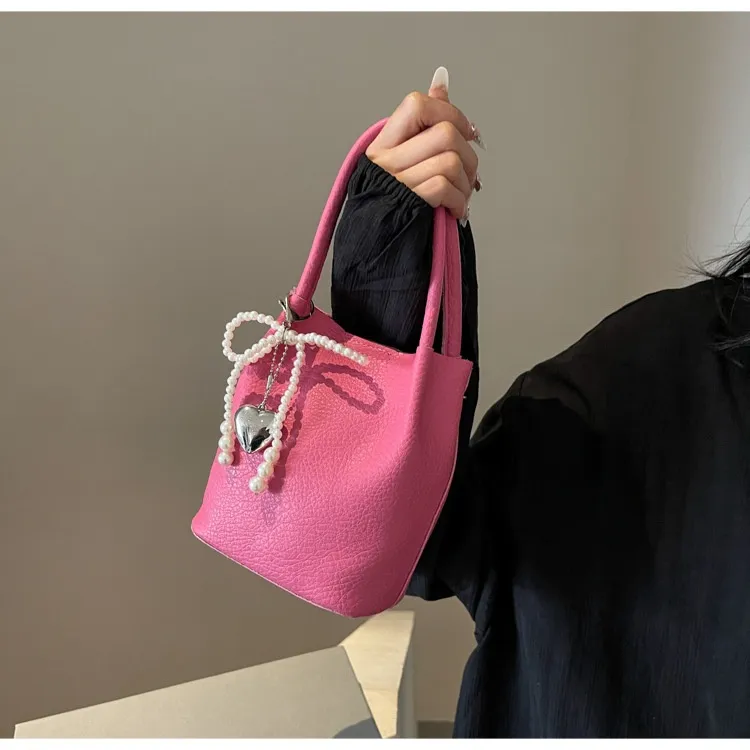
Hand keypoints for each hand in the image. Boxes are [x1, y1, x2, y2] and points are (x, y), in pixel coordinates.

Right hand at [366, 67, 482, 222]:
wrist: (377, 244)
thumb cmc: (395, 200)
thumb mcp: (404, 156)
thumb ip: (425, 120)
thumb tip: (442, 80)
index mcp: (384, 143)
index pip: (417, 105)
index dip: (449, 113)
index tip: (465, 131)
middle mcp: (386, 160)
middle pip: (445, 134)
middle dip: (468, 154)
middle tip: (469, 172)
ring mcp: (397, 182)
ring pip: (450, 162)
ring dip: (466, 183)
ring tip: (461, 194)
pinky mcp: (409, 204)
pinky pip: (445, 188)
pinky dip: (459, 201)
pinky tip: (456, 209)